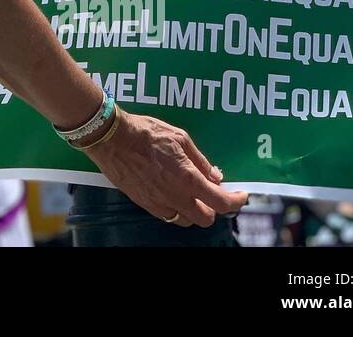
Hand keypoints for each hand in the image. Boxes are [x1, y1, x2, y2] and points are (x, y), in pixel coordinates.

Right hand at [85, 109, 247, 226]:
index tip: (240, 195)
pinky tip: (172, 191)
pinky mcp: (144, 203)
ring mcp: (158, 203)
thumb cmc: (145, 132)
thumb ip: (200, 161)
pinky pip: (167, 214)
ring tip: (191, 193)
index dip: (236, 201)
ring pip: (185, 220)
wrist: (111, 138)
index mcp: (188, 179)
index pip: (221, 202)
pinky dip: (175, 208)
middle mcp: (175, 196)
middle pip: (205, 218)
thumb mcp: (180, 138)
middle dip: (213, 208)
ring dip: (193, 210)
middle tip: (212, 192)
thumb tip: (215, 176)